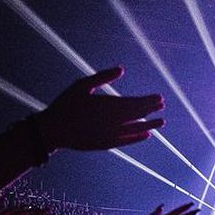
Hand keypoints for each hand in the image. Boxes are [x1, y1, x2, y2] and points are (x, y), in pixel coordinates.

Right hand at [32, 67, 164, 151]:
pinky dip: (138, 138)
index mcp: (108, 104)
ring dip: (150, 125)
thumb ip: (102, 77)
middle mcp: (113, 121)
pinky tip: (147, 135)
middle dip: (151, 109)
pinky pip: (127, 141)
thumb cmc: (66, 104)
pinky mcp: (107, 144)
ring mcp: (111, 134)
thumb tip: (121, 69)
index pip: (135, 103)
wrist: (53, 130)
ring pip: (136, 129)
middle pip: (138, 115)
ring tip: (162, 122)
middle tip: (162, 105)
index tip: (159, 97)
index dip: (148, 101)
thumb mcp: (82, 85)